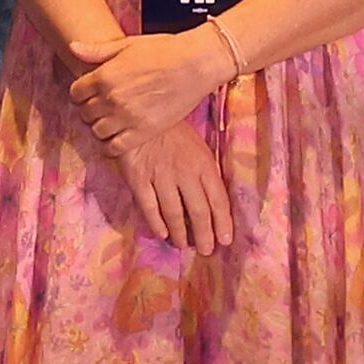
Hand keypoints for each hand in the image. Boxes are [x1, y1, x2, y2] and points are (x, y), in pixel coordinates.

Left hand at [72, 29, 233, 150]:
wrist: (196, 64)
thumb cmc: (164, 50)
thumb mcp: (127, 45)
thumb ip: (98, 51)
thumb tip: (73, 48)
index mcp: (104, 76)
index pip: (75, 93)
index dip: (81, 93)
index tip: (89, 94)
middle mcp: (112, 98)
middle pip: (85, 113)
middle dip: (90, 110)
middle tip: (101, 107)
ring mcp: (127, 117)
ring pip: (97, 131)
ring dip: (100, 127)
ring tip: (111, 121)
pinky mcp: (143, 132)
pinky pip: (115, 147)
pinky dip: (111, 146)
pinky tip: (117, 138)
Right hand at [112, 118, 231, 252]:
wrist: (139, 112)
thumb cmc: (173, 131)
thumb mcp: (198, 146)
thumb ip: (205, 172)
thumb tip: (213, 203)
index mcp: (203, 164)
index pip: (219, 200)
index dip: (223, 223)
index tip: (225, 240)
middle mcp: (185, 173)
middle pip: (199, 212)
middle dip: (205, 235)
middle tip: (205, 250)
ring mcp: (160, 176)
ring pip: (175, 213)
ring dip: (181, 234)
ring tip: (183, 245)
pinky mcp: (138, 178)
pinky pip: (149, 207)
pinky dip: (156, 223)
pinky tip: (162, 233)